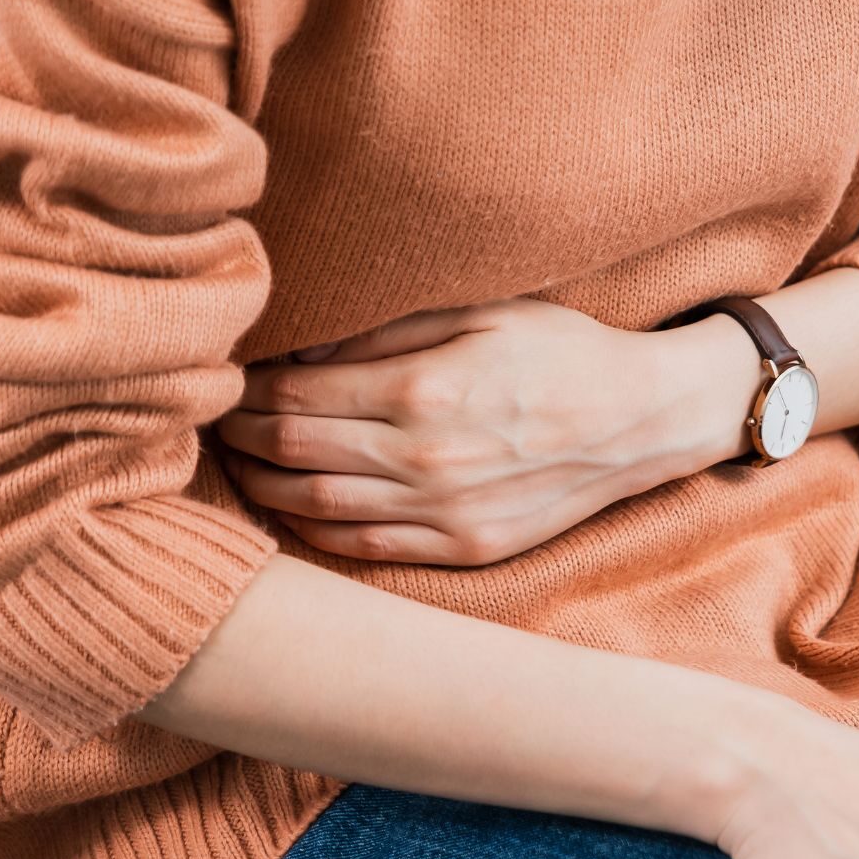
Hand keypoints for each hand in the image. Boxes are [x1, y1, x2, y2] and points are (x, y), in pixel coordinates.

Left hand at [215, 299, 761, 565]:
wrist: (645, 420)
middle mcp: (426, 459)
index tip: (225, 379)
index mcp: (424, 390)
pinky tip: (298, 507)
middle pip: (292, 455)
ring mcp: (445, 513)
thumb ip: (386, 329)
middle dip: (239, 438)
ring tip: (241, 464)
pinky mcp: (465, 548)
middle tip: (213, 421)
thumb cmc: (564, 350)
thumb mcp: (482, 310)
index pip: (295, 398)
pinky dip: (316, 531)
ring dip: (265, 488)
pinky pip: (366, 547)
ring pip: (316, 510)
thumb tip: (300, 349)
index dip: (245, 391)